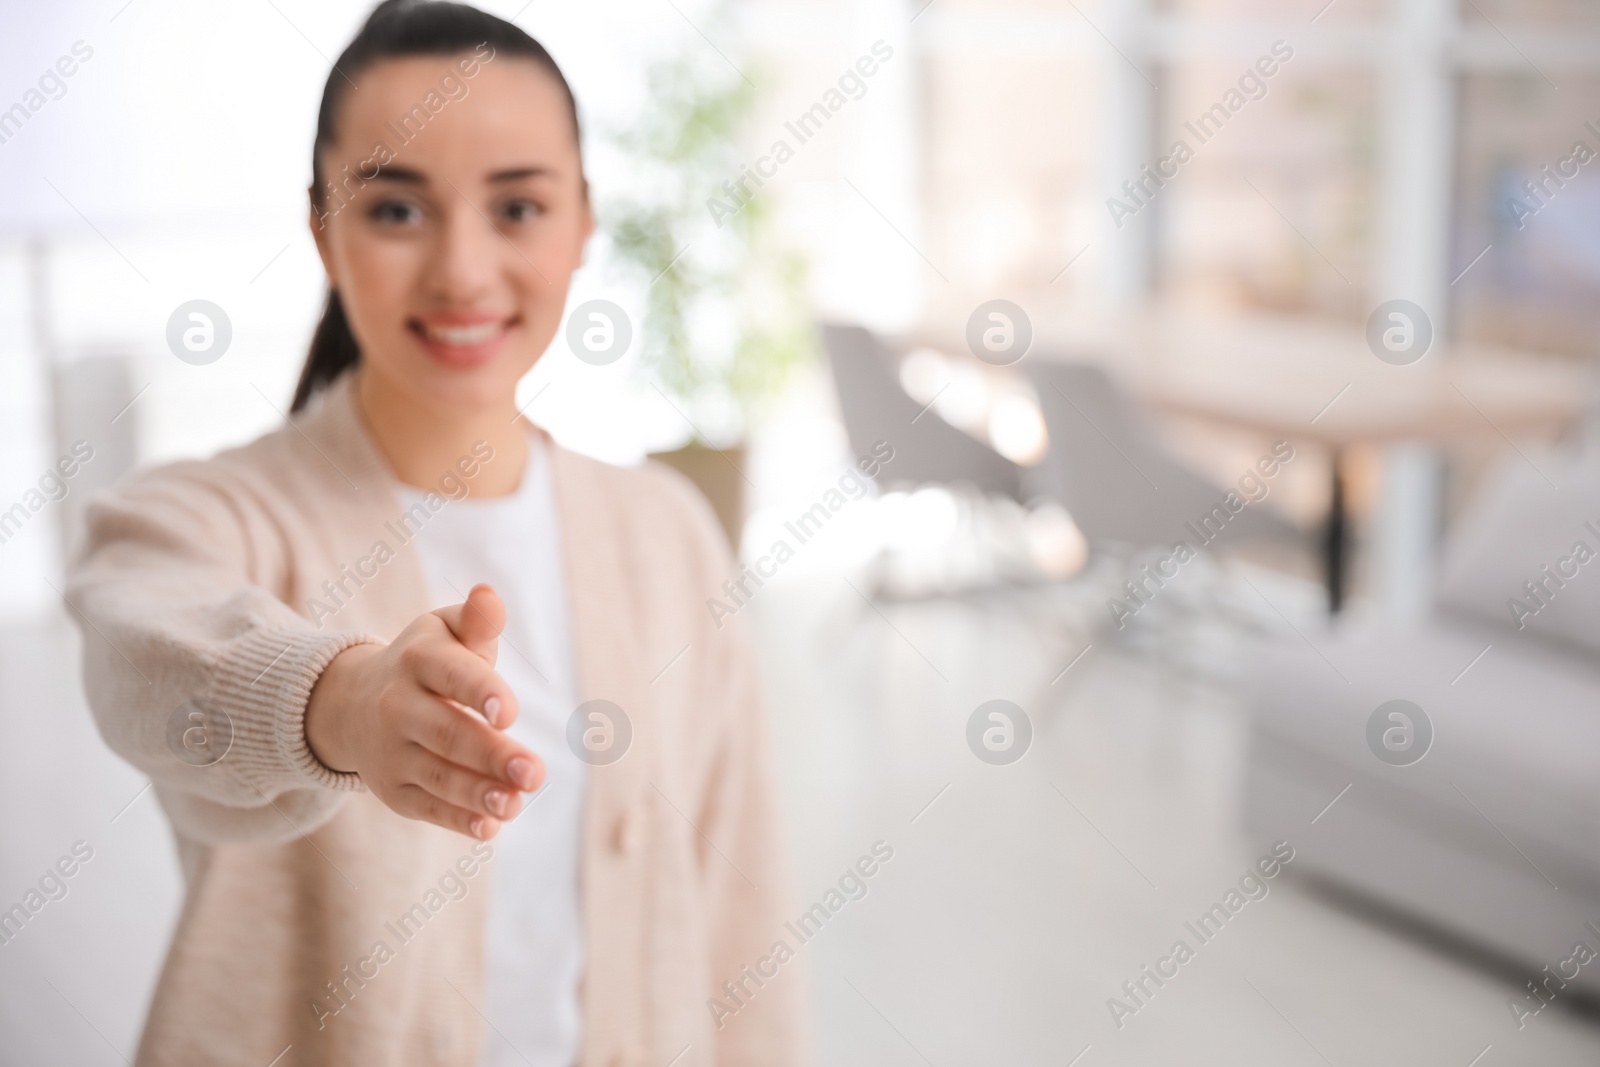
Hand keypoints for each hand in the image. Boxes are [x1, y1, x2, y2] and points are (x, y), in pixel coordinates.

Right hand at [305, 583, 542, 838]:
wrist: (353, 703)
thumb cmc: (427, 662)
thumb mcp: (445, 633)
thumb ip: (475, 621)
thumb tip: (489, 596)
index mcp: (418, 660)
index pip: (450, 676)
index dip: (480, 692)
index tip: (509, 712)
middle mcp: (397, 707)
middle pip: (447, 734)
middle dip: (491, 755)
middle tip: (535, 772)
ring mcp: (391, 753)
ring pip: (438, 776)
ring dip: (479, 792)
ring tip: (518, 802)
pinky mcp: (394, 791)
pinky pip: (428, 807)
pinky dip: (459, 819)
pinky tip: (491, 826)